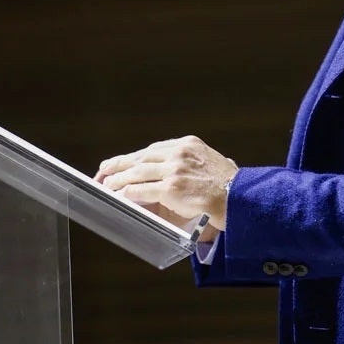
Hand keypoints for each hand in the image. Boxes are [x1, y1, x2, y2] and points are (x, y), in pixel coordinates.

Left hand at [94, 135, 238, 230]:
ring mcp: (175, 169)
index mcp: (188, 144)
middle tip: (103, 170)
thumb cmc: (228, 186)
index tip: (121, 162)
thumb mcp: (208, 163)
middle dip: (120, 164)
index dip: (134, 157)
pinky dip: (128, 192)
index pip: (153, 149)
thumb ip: (188, 164)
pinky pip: (143, 189)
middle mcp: (180, 153)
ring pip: (138, 172)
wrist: (240, 198)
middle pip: (141, 156)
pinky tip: (120, 195)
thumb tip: (168, 173)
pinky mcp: (172, 187)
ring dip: (119, 179)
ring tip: (107, 184)